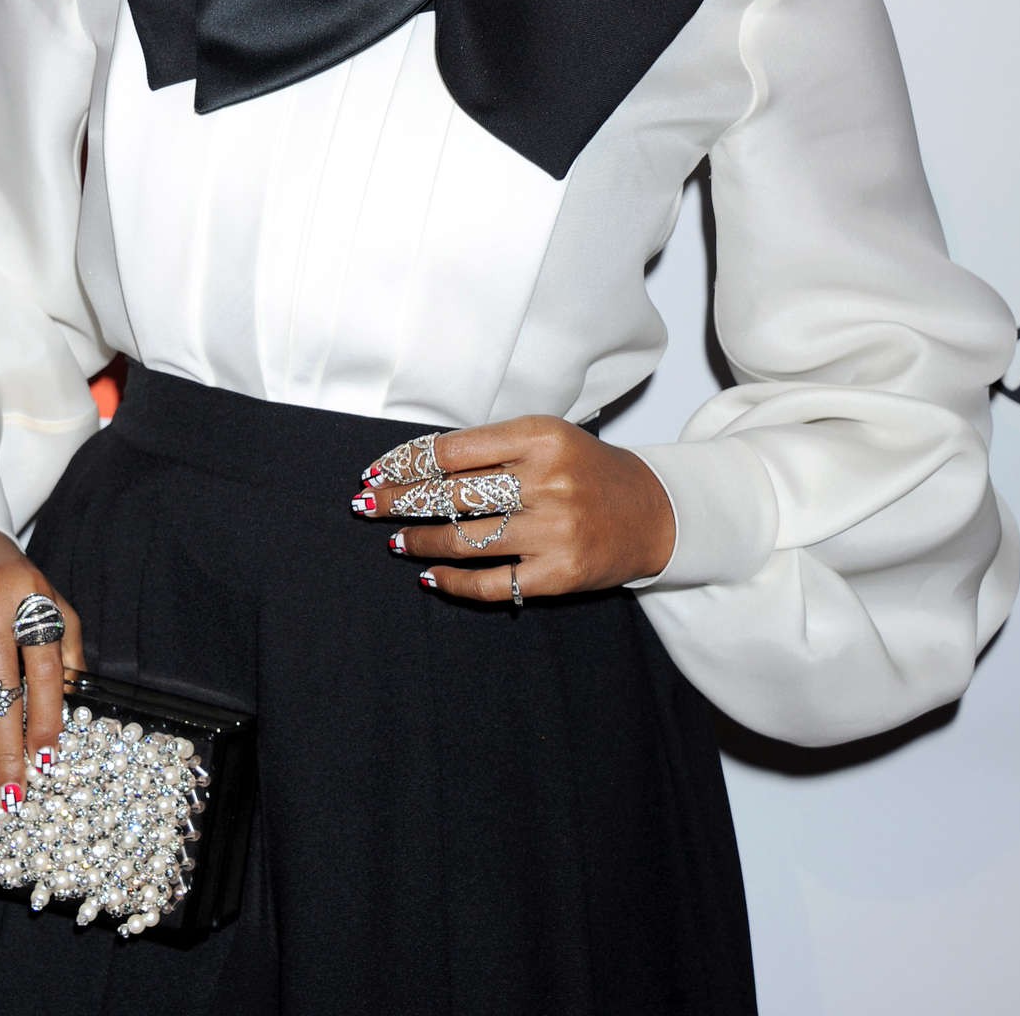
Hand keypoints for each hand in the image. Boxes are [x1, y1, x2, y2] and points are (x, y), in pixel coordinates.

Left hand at [350, 415, 676, 600]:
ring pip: (465, 539)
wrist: (654, 512)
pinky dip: (454, 582)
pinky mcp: (559, 573)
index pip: (454, 450)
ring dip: (419, 541)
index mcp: (540, 436)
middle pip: (452, 494)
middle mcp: (547, 481)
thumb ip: (491, 448)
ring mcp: (554, 530)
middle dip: (399, 500)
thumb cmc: (588, 470)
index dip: (407, 462)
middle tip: (365, 504)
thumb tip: (417, 465)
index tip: (376, 470)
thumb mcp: (546, 439)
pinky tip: (429, 576)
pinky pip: (493, 582)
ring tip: (394, 540)